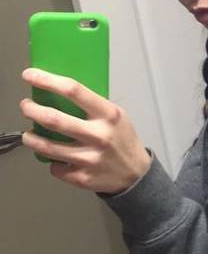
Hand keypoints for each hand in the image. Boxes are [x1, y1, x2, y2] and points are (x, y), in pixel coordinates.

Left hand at [20, 68, 150, 193]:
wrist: (136, 175)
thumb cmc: (122, 140)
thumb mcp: (115, 115)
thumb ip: (92, 105)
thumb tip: (57, 92)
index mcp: (108, 114)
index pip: (73, 90)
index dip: (47, 80)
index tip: (30, 75)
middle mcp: (99, 136)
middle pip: (54, 119)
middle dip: (31, 110)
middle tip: (26, 107)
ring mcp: (90, 158)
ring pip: (47, 147)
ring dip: (31, 139)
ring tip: (29, 135)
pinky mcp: (83, 177)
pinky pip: (56, 168)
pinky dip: (53, 162)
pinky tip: (57, 158)